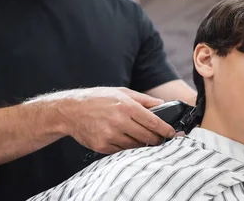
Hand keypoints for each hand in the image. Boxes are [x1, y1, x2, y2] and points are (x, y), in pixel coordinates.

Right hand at [58, 87, 176, 154]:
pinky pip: (122, 151)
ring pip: (136, 146)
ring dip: (142, 144)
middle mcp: (119, 121)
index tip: (172, 133)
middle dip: (157, 139)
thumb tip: (162, 104)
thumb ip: (143, 99)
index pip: (153, 122)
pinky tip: (126, 139)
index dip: (165, 130)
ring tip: (143, 138)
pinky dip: (128, 147)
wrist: (71, 111)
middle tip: (160, 138)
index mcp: (126, 106)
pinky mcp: (103, 146)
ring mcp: (110, 135)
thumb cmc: (97, 99)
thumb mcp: (121, 92)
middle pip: (147, 137)